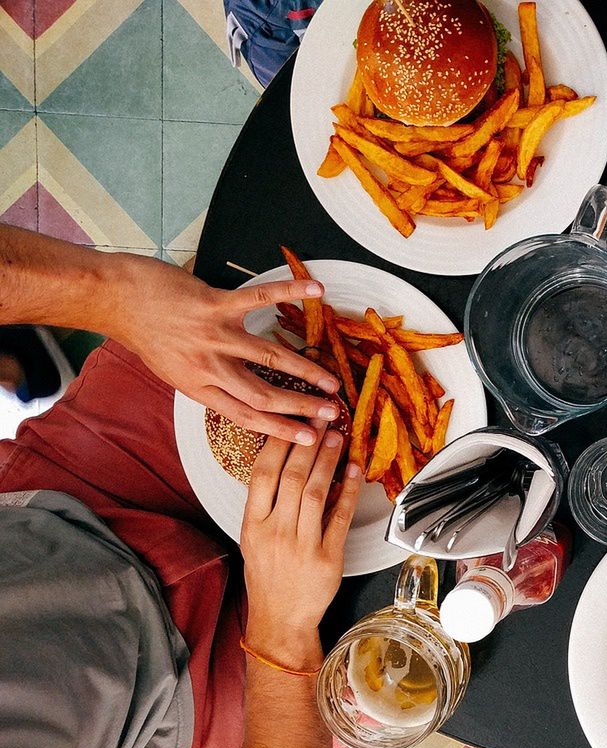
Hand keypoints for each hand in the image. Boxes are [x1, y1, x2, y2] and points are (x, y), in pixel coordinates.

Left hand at [100, 253, 341, 444]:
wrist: (115, 299)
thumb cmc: (145, 333)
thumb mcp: (173, 370)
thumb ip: (207, 381)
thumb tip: (240, 392)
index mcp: (198, 387)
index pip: (246, 415)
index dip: (281, 429)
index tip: (309, 438)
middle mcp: (208, 366)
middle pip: (263, 394)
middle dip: (302, 406)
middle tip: (332, 413)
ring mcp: (213, 335)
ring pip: (269, 357)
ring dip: (305, 370)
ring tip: (332, 379)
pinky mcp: (214, 304)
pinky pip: (259, 299)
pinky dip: (290, 292)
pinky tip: (316, 291)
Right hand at [240, 430, 361, 664]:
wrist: (280, 619)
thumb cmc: (268, 576)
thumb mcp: (254, 538)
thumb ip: (267, 504)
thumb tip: (289, 463)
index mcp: (253, 525)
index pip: (262, 474)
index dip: (278, 444)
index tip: (291, 421)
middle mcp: (275, 532)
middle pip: (292, 478)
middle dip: (308, 443)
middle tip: (321, 418)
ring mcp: (302, 545)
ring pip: (317, 493)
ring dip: (328, 461)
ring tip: (337, 437)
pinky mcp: (328, 558)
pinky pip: (340, 517)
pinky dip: (349, 492)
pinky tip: (355, 471)